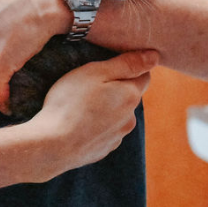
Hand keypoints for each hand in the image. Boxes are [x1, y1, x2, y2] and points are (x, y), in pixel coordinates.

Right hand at [26, 49, 157, 178]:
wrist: (53, 145)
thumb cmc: (71, 102)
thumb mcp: (96, 72)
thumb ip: (126, 63)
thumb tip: (154, 56)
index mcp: (130, 96)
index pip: (144, 75)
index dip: (129, 66)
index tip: (110, 62)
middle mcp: (130, 119)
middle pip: (129, 95)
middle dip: (116, 87)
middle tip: (90, 81)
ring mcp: (117, 137)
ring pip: (118, 114)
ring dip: (106, 107)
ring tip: (80, 103)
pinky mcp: (103, 150)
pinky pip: (105, 131)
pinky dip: (96, 124)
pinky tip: (78, 122)